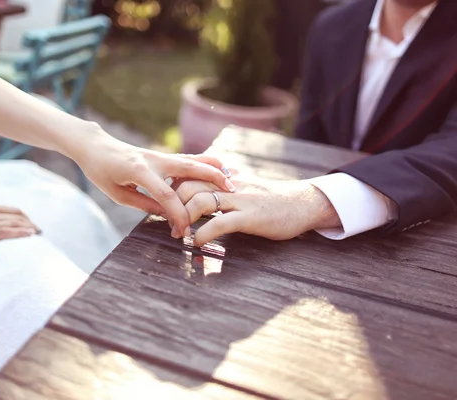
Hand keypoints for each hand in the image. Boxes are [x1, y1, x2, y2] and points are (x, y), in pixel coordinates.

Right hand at [0, 205, 40, 261]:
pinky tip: (30, 235)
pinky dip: (21, 232)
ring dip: (30, 228)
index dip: (26, 218)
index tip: (33, 227)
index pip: (14, 210)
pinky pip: (7, 231)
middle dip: (31, 223)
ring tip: (39, 235)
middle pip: (18, 215)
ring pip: (15, 222)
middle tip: (40, 233)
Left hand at [76, 131, 235, 238]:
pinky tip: (219, 167)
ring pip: (192, 160)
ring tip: (233, 177)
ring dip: (213, 168)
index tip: (186, 230)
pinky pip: (187, 158)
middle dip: (210, 180)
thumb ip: (144, 203)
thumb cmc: (102, 172)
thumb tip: (166, 214)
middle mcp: (154, 160)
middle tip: (231, 191)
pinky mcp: (161, 155)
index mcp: (140, 172)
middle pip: (188, 169)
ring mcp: (159, 155)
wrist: (95, 146)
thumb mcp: (118, 194)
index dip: (178, 214)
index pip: (166, 195)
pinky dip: (204, 162)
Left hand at [173, 176, 340, 245]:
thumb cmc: (270, 198)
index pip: (188, 175)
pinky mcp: (251, 216)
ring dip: (183, 220)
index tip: (164, 206)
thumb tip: (199, 188)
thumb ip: (221, 184)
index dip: (172, 190)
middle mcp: (229, 183)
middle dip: (172, 206)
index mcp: (224, 176)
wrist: (302, 203)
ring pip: (200, 201)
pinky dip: (204, 233)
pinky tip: (197, 242)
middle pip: (188, 186)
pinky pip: (221, 222)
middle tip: (170, 225)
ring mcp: (240, 198)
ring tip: (179, 234)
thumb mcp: (242, 185)